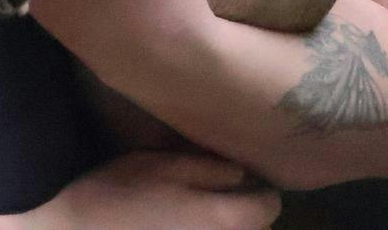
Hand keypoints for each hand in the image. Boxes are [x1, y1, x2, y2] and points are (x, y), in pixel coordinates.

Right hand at [24, 151, 279, 229]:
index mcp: (225, 219)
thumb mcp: (163, 164)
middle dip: (244, 216)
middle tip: (217, 199)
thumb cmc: (119, 195)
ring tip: (192, 218)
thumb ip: (210, 169)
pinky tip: (175, 229)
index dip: (257, 189)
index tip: (240, 182)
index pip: (269, 205)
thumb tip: (241, 176)